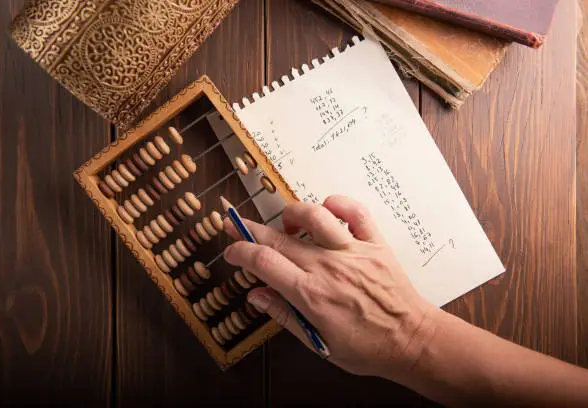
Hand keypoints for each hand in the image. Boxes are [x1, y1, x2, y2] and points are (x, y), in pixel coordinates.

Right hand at [223, 195, 438, 379]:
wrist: (411, 341)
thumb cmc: (366, 347)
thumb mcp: (319, 343)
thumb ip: (284, 315)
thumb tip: (255, 295)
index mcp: (311, 294)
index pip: (263, 261)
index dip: (240, 251)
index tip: (232, 251)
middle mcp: (328, 267)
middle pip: (279, 238)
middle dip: (251, 229)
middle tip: (237, 225)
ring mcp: (353, 251)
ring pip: (314, 215)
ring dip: (292, 214)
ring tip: (287, 225)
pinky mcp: (374, 243)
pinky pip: (355, 211)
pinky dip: (338, 203)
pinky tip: (327, 209)